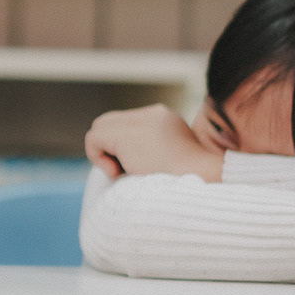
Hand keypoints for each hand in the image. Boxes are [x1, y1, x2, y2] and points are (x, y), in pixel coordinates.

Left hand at [85, 104, 223, 180]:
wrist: (201, 181)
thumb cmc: (190, 180)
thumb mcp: (174, 158)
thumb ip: (154, 149)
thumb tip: (128, 156)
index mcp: (165, 119)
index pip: (129, 124)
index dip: (123, 146)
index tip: (136, 168)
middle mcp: (153, 114)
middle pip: (111, 122)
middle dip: (111, 147)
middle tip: (126, 170)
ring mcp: (140, 120)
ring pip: (101, 128)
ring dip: (105, 152)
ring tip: (124, 171)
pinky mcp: (125, 134)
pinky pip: (93, 138)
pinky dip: (97, 157)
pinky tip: (117, 172)